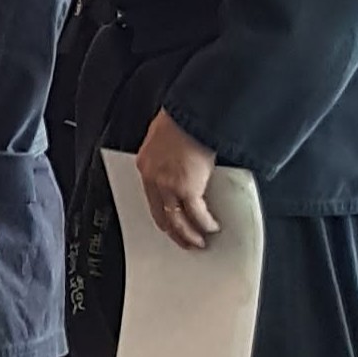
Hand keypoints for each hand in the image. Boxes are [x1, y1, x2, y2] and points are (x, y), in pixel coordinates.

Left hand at [135, 108, 219, 252]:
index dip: (161, 215)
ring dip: (189, 235)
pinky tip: (212, 227)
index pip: (150, 198)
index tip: (168, 224)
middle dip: (174, 232)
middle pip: (161, 215)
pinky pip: (197, 214)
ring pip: (176, 221)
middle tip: (184, 241)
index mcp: (145, 165)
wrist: (194, 114)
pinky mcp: (187, 188)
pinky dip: (205, 224)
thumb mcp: (165, 137)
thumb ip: (168, 156)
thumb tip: (180, 165)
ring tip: (198, 242)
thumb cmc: (182, 120)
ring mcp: (169, 185)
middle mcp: (153, 178)